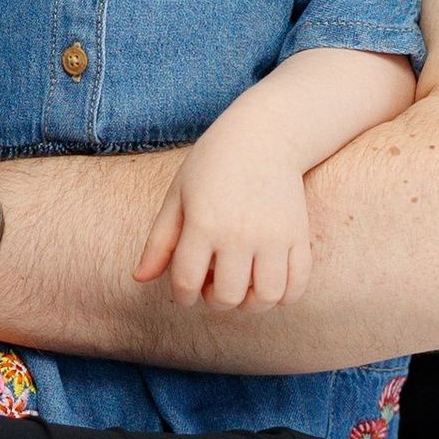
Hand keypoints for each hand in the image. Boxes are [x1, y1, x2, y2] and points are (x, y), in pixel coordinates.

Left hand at [135, 129, 313, 310]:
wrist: (264, 135)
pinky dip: (284, 296)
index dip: (183, 296)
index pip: (186, 283)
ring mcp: (273, 236)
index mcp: (203, 223)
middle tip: (213, 284)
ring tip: (242, 286)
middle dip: (214, 300)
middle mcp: (239, 233)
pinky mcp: (298, 235)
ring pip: (265, 298)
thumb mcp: (178, 196)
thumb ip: (159, 241)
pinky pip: (296, 285)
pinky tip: (268, 282)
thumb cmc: (212, 165)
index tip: (187, 290)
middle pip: (226, 297)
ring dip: (250, 303)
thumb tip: (139, 279)